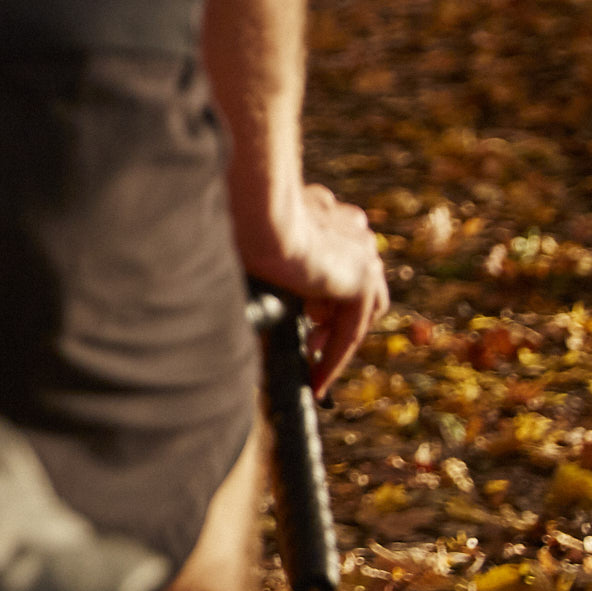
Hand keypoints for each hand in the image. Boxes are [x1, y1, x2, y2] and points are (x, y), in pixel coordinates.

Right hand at [242, 182, 387, 392]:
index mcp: (330, 210)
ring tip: (314, 369)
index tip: (307, 315)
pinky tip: (315, 380)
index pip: (339, 255)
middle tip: (309, 342)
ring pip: (357, 312)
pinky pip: (350, 332)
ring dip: (334, 342)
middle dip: (332, 318)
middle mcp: (353, 229)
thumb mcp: (260, 231)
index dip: (323, 290)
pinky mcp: (361, 282)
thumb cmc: (241, 214)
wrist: (258, 214)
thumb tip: (228, 255)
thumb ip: (270, 246)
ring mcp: (363, 255)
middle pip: (354, 287)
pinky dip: (333, 358)